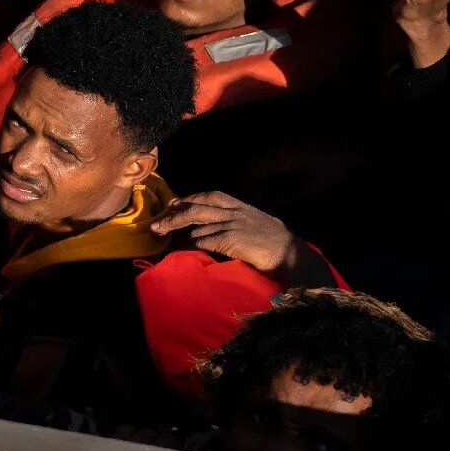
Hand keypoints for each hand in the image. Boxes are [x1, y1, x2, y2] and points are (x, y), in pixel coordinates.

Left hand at [149, 191, 332, 287]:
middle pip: (196, 208)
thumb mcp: (261, 222)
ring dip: (180, 233)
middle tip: (158, 224)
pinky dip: (192, 245)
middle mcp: (234, 212)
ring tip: (164, 237)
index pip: (211, 196)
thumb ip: (243, 219)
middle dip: (174, 215)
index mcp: (241, 206)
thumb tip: (229, 224)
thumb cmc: (280, 243)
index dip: (190, 198)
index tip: (174, 203)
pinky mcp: (230, 240)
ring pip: (197, 226)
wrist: (291, 254)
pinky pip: (204, 241)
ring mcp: (232, 225)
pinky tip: (185, 250)